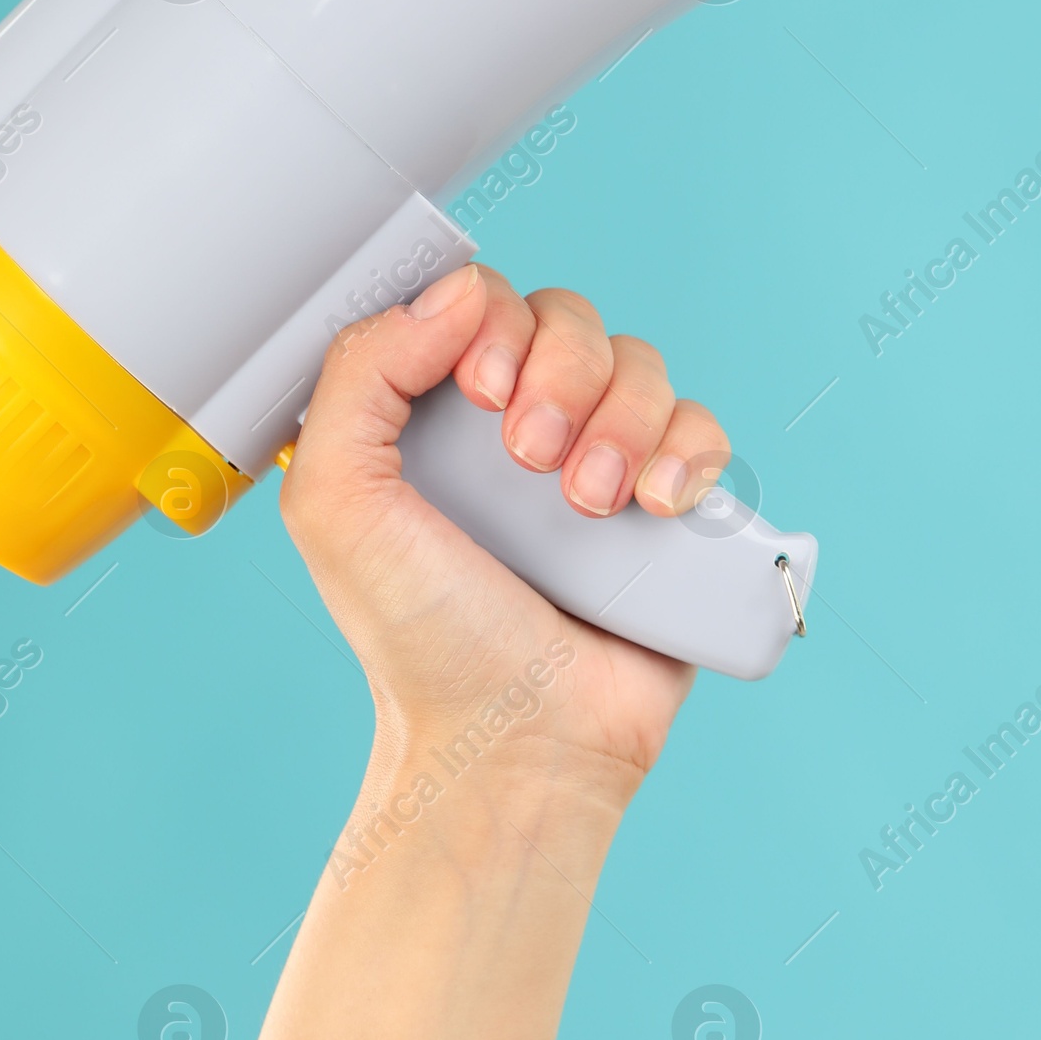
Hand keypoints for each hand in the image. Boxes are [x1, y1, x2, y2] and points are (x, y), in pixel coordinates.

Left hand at [280, 264, 732, 798]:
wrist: (515, 745)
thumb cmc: (420, 640)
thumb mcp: (337, 504)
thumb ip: (360, 376)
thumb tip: (455, 294)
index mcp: (435, 416)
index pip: (480, 301)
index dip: (491, 323)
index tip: (480, 393)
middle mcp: (517, 429)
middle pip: (568, 319)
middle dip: (560, 374)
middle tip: (531, 462)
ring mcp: (598, 463)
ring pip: (640, 366)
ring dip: (621, 421)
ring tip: (590, 504)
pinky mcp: (667, 510)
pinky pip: (703, 429)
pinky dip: (690, 452)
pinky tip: (657, 507)